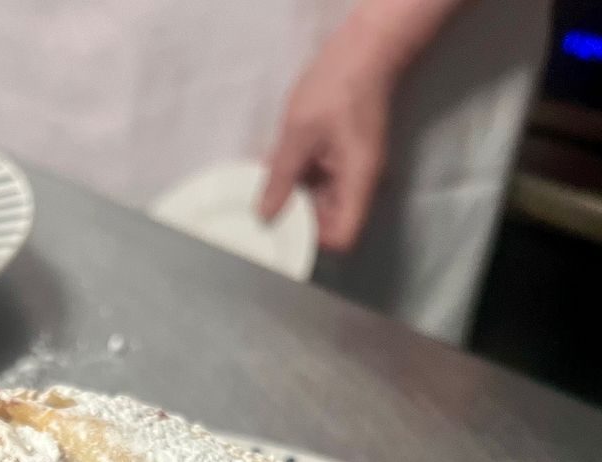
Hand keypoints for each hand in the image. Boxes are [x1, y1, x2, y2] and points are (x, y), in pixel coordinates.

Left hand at [259, 28, 393, 252]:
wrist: (364, 50)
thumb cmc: (336, 88)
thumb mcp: (298, 135)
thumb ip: (280, 179)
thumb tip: (264, 216)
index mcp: (358, 183)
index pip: (342, 238)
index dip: (313, 242)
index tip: (284, 234)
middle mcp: (361, 185)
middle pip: (331, 225)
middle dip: (299, 221)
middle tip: (265, 217)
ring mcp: (354, 173)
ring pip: (324, 205)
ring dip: (296, 200)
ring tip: (266, 194)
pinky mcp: (345, 161)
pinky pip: (322, 183)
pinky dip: (300, 182)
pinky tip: (277, 174)